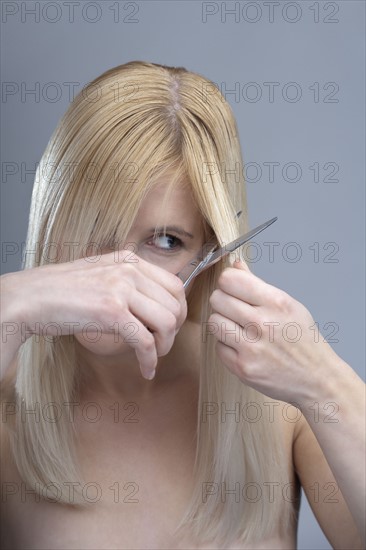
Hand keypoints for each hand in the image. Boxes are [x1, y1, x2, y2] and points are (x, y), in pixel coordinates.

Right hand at [1, 250, 186, 379]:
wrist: (31, 298)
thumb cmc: (63, 291)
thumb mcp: (101, 274)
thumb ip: (128, 282)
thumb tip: (154, 304)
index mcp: (130, 260)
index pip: (175, 285)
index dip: (179, 311)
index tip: (171, 328)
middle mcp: (130, 271)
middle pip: (175, 305)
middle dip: (174, 332)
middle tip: (162, 346)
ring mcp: (121, 289)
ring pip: (167, 323)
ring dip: (164, 347)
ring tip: (152, 358)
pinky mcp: (111, 312)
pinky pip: (146, 342)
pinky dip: (150, 361)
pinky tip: (146, 370)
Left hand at [208, 259, 340, 405]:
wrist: (317, 379)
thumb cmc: (304, 340)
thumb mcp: (289, 305)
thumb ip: (258, 285)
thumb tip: (235, 266)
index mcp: (276, 302)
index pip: (230, 279)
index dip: (228, 283)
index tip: (233, 289)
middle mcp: (262, 323)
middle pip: (217, 299)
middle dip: (224, 303)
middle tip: (235, 311)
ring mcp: (251, 348)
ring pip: (214, 322)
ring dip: (223, 324)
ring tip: (239, 329)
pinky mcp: (242, 368)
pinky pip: (218, 347)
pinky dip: (227, 347)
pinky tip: (243, 348)